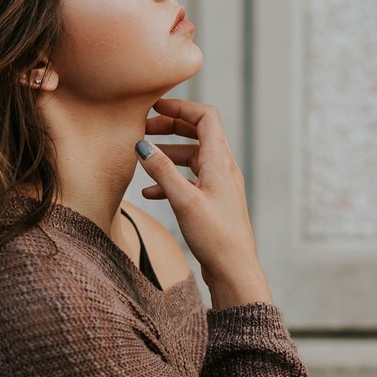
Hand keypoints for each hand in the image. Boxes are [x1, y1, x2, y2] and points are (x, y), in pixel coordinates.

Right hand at [136, 97, 270, 307]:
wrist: (234, 271)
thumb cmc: (214, 237)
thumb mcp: (184, 200)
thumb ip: (162, 171)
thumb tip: (142, 144)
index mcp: (220, 161)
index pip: (206, 117)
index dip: (181, 107)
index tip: (154, 106)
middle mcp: (223, 168)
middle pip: (198, 133)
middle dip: (170, 127)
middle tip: (143, 128)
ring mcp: (219, 185)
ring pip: (192, 157)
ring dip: (168, 153)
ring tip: (142, 157)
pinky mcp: (213, 202)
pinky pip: (191, 180)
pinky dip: (171, 178)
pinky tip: (150, 192)